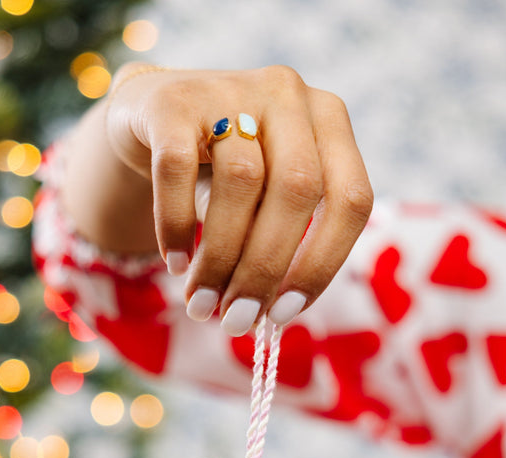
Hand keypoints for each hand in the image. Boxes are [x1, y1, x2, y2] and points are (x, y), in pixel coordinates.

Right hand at [105, 65, 373, 334]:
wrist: (155, 117)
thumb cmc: (227, 174)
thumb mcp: (269, 199)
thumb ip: (283, 242)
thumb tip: (267, 318)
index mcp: (331, 122)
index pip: (350, 200)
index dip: (322, 264)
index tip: (285, 315)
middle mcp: (290, 96)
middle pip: (297, 191)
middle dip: (265, 269)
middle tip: (236, 321)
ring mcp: (233, 88)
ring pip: (241, 183)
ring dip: (219, 258)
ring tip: (200, 304)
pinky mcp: (174, 99)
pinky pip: (177, 169)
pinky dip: (177, 226)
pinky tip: (175, 264)